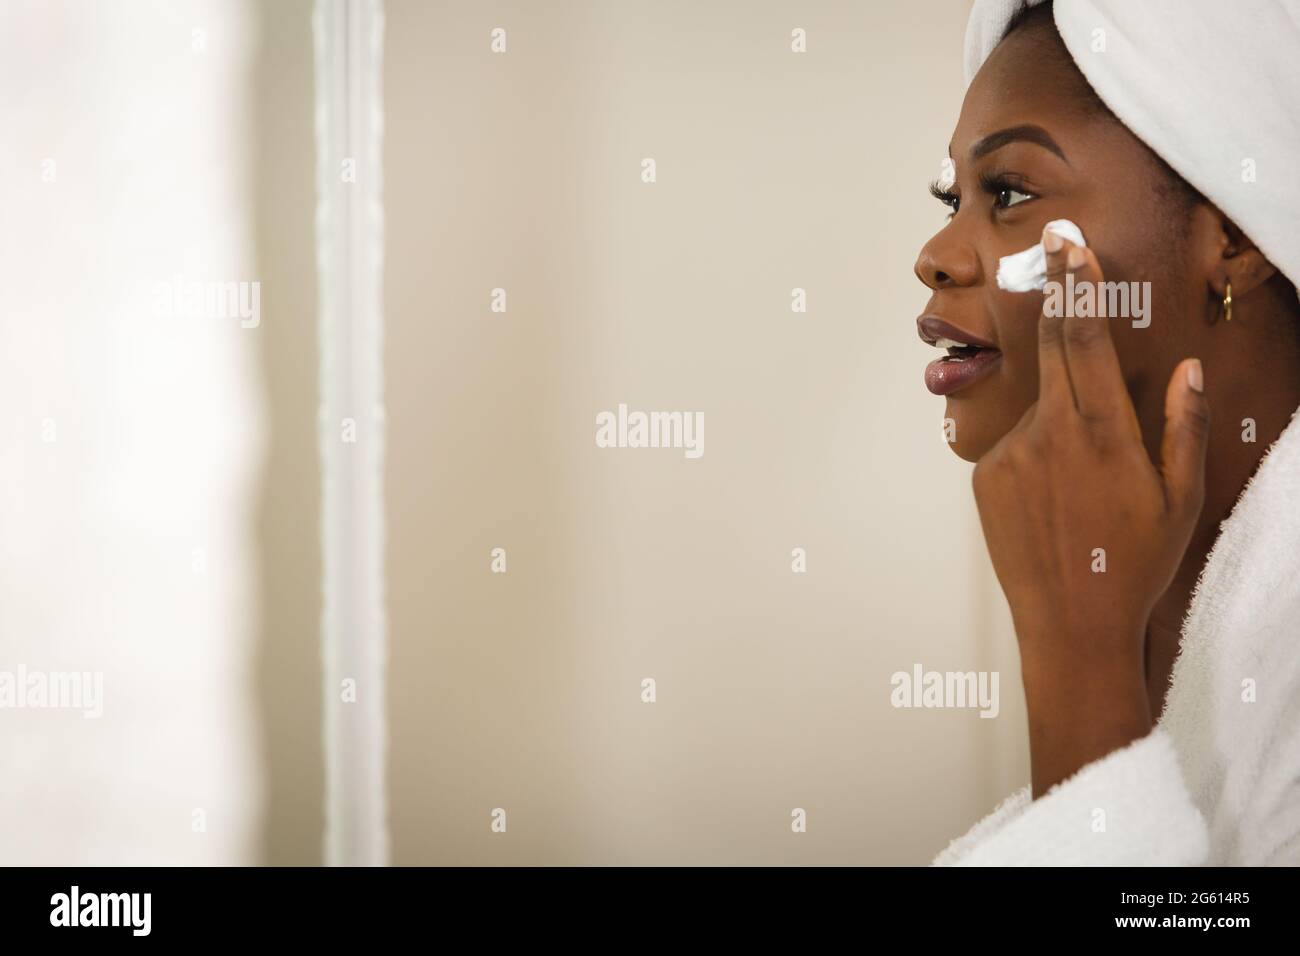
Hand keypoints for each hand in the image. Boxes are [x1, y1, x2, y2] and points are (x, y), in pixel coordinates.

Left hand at [971, 227, 1210, 794]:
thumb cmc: (1135, 565)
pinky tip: (1056, 505)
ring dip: (1062, 422)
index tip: (1071, 245)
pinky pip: (1015, 447)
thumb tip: (1185, 368)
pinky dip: (1038, 458)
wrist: (1069, 625)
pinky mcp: (983, 476)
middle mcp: (1048, 431)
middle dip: (1056, 294)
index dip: (1078, 286)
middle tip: (1052, 245)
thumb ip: (1181, 426)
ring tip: (1082, 491)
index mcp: (1101, 431)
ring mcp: (1008, 452)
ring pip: (1039, 409)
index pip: (1086, 339)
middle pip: (1051, 346)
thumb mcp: (1179, 499)